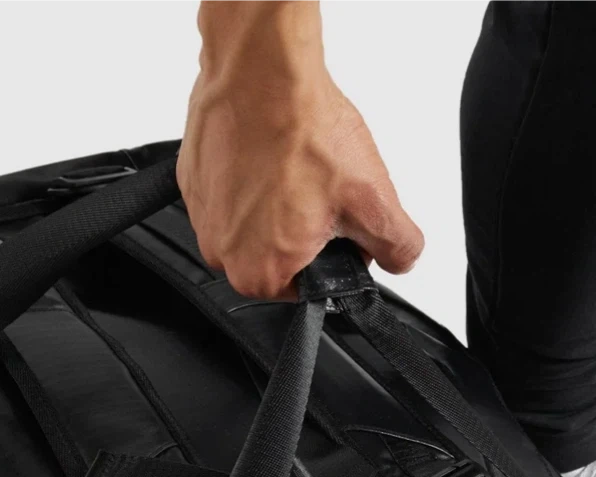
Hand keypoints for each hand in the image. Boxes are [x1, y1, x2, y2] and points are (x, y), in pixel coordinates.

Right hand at [178, 0, 423, 299]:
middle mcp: (221, 253)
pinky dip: (253, 178)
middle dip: (304, 229)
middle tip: (319, 188)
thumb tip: (402, 259)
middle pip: (278, 256)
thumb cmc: (303, 131)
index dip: (332, 256)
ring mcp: (202, 216)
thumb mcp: (373, 201)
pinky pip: (231, 193)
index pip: (307, 287)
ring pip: (253, 223)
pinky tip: (272, 153)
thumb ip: (397, 246)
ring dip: (278, 201)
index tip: (337, 224)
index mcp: (260, 274)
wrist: (262, 70)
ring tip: (296, 166)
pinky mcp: (193, 180)